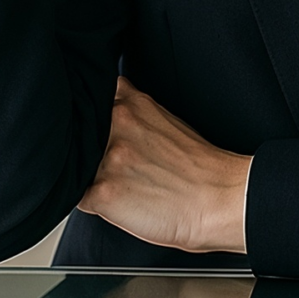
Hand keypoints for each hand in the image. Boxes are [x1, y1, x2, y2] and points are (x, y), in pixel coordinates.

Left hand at [80, 79, 251, 254]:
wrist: (220, 201)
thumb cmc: (201, 166)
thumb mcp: (166, 118)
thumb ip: (133, 105)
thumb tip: (114, 94)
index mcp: (129, 106)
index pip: (87, 106)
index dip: (90, 122)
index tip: (100, 134)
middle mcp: (115, 129)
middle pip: (79, 138)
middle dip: (89, 151)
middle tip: (121, 167)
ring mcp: (107, 162)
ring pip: (77, 168)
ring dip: (91, 178)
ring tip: (123, 186)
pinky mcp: (104, 195)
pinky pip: (79, 199)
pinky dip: (93, 203)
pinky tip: (118, 203)